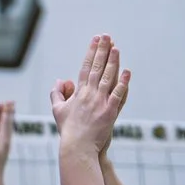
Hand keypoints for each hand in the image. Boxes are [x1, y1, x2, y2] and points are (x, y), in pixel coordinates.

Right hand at [0, 100, 16, 184]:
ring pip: (7, 128)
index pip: (4, 123)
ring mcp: (5, 145)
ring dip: (7, 118)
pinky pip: (5, 134)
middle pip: (7, 123)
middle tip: (11, 102)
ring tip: (9, 110)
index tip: (7, 102)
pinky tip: (5, 127)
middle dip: (8, 112)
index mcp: (3, 140)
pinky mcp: (2, 149)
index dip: (5, 112)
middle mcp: (5, 141)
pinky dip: (5, 127)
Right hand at [48, 34, 129, 156]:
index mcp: (78, 93)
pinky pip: (118, 94)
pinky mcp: (110, 112)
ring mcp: (101, 103)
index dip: (91, 52)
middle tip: (107, 36)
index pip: (86, 67)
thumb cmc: (68, 130)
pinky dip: (123, 83)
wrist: (77, 148)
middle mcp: (90, 95)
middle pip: (98, 68)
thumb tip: (60, 80)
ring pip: (109, 78)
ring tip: (116, 47)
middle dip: (102, 50)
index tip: (95, 40)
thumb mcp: (58, 110)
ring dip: (113, 61)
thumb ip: (57, 94)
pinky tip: (127, 72)